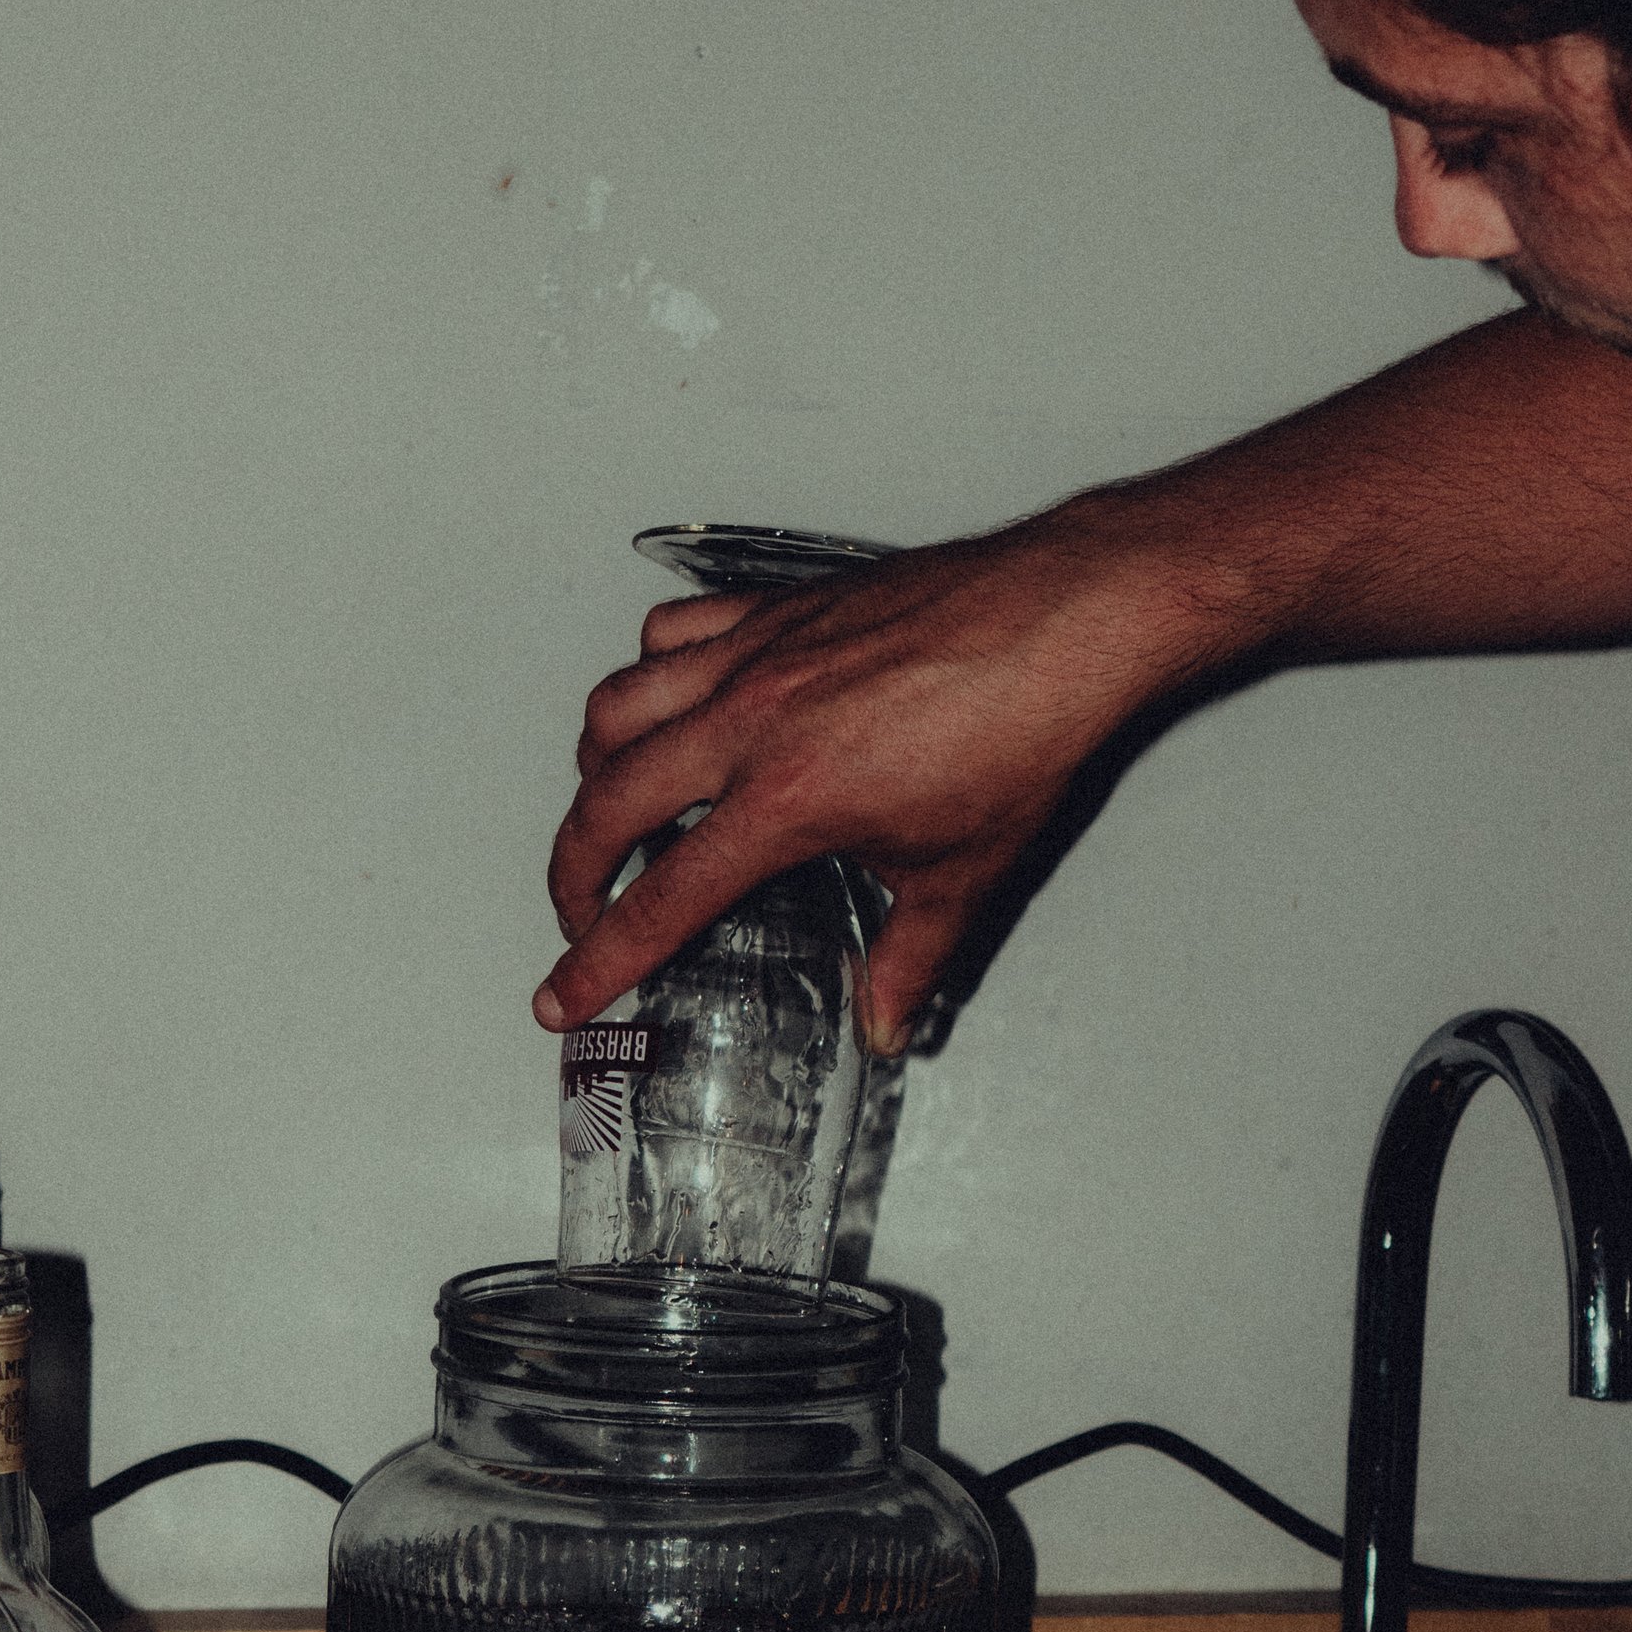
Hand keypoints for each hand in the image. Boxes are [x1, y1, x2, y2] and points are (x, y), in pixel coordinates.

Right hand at [540, 506, 1210, 1054]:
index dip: (599, 960)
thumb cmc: (1027, 728)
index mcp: (788, 802)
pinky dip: (646, 673)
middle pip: (604, 802)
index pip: (662, 901)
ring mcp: (756, 655)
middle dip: (571, 874)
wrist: (1070, 619)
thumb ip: (909, 961)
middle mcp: (751, 721)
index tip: (561, 997)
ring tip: (608, 810)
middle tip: (577, 915)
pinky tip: (667, 704)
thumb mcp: (963, 874)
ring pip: (616, 708)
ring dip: (593, 770)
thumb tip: (887, 1023)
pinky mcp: (777, 608)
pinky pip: (671, 635)